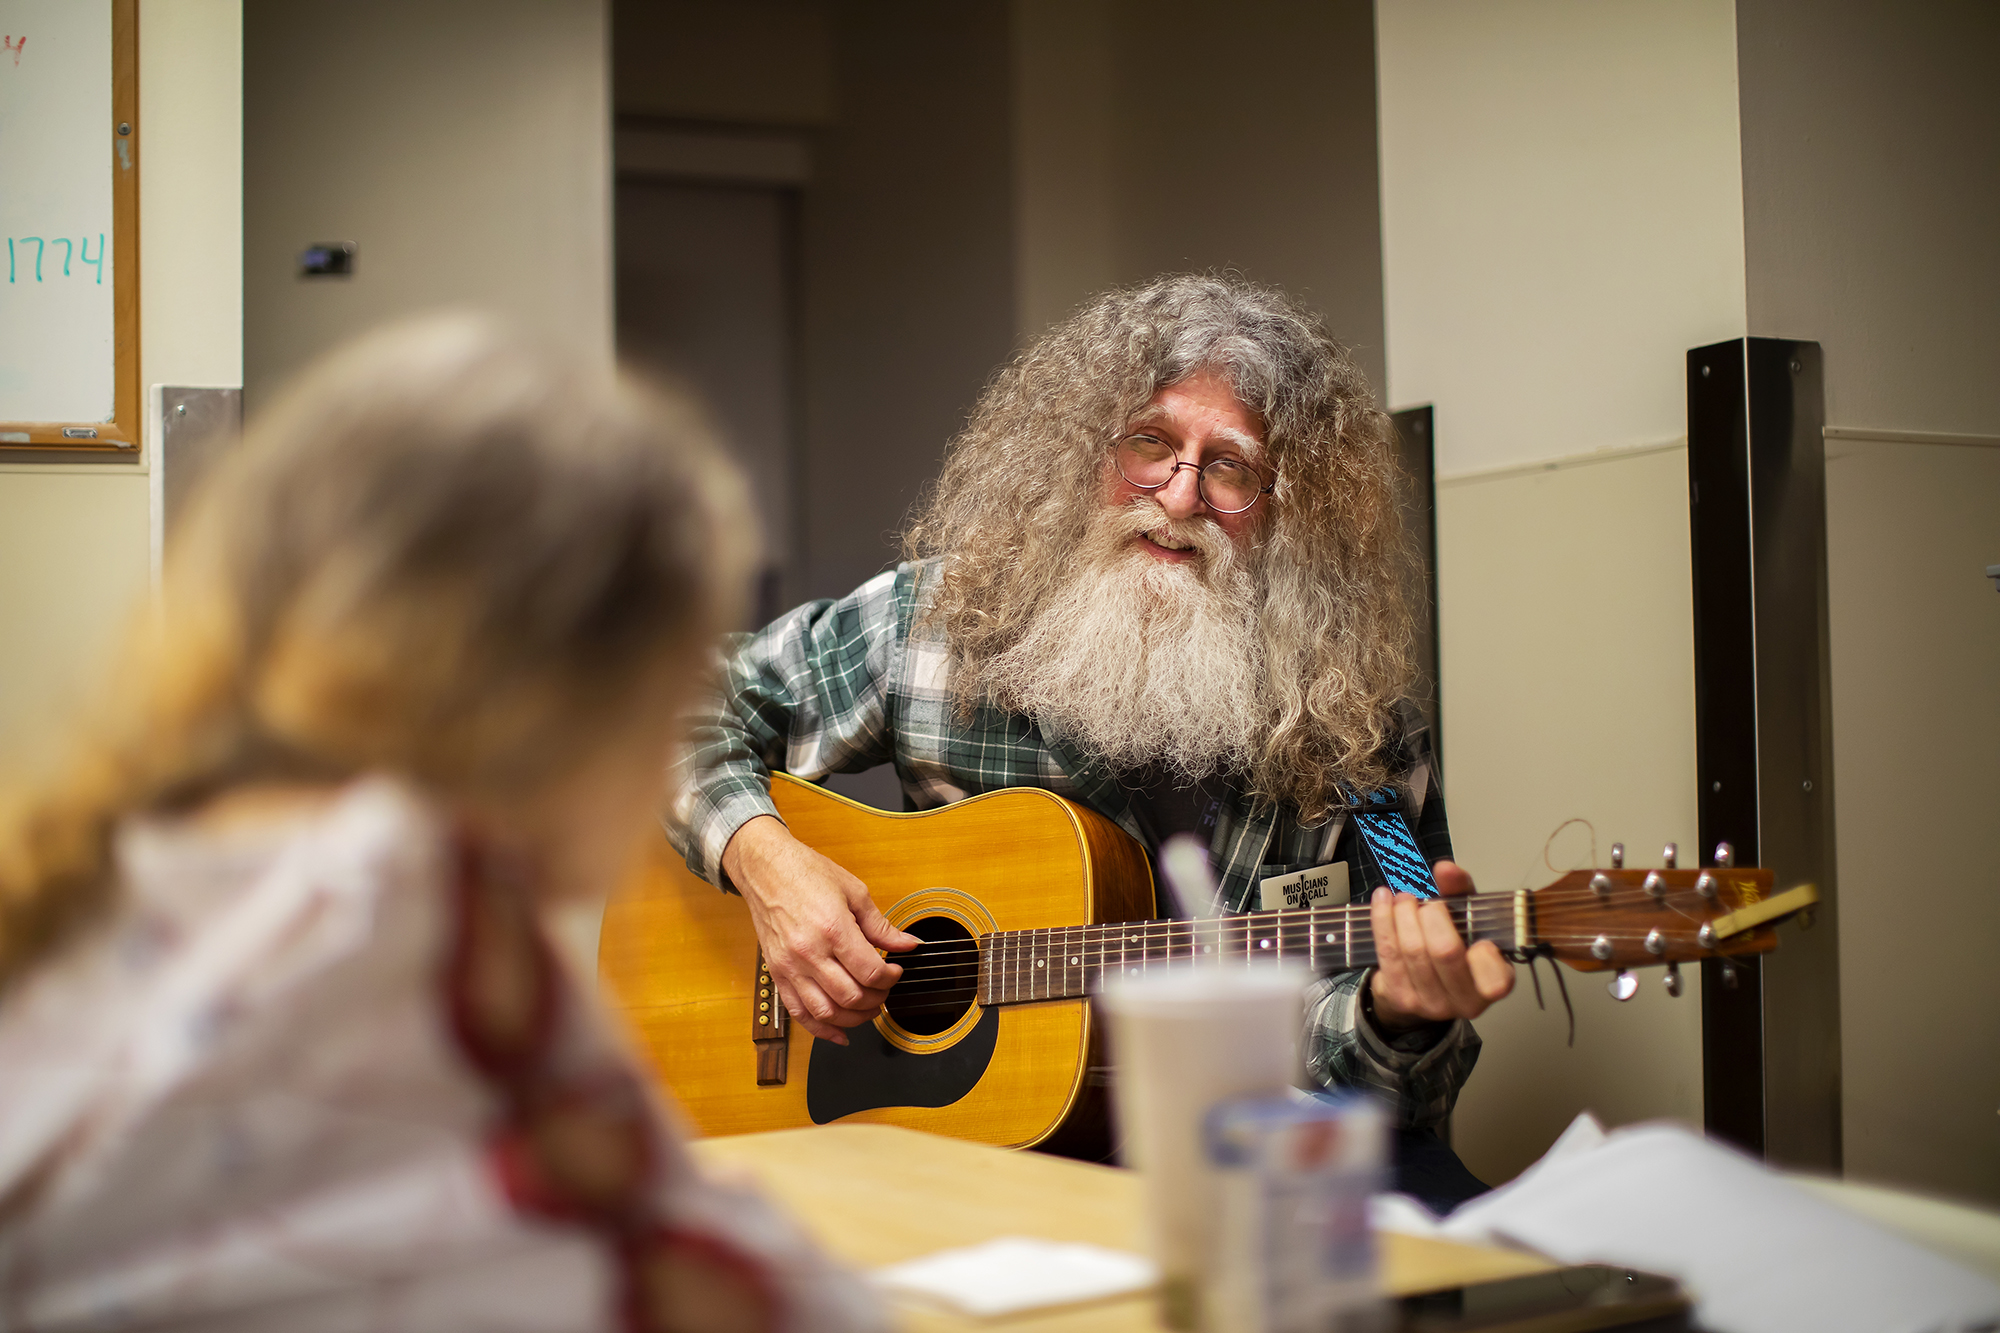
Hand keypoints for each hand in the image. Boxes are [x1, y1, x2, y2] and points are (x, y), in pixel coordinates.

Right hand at [720, 815, 919, 1044]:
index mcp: (832, 929)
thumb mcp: (854, 892)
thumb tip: (908, 944)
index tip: (895, 971)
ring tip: (867, 1008)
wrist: (765, 869)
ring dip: (854, 1019)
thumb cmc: (806, 874)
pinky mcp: (777, 975)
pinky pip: (799, 1014)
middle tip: (884, 988)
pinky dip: (821, 1030)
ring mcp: (790, 967)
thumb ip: (881, 925)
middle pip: (852, 996)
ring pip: (827, 1012)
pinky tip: (839, 1033)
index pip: (870, 971)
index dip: (891, 978)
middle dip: (877, 999)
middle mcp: (809, 953)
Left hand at [1366, 860, 1514, 1032]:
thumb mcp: (1467, 917)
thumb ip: (1461, 891)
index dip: (1484, 955)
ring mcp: (1431, 1004)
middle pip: (1444, 952)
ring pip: (1412, 950)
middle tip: (1427, 902)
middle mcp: (1465, 1002)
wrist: (1424, 985)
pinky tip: (1383, 901)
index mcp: (1493, 984)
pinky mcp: (1400, 998)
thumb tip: (1446, 870)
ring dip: (1403, 913)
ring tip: (1403, 898)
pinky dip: (1382, 919)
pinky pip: (1388, 952)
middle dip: (1431, 915)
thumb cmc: (1454, 946)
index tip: (1476, 935)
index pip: (1495, 979)